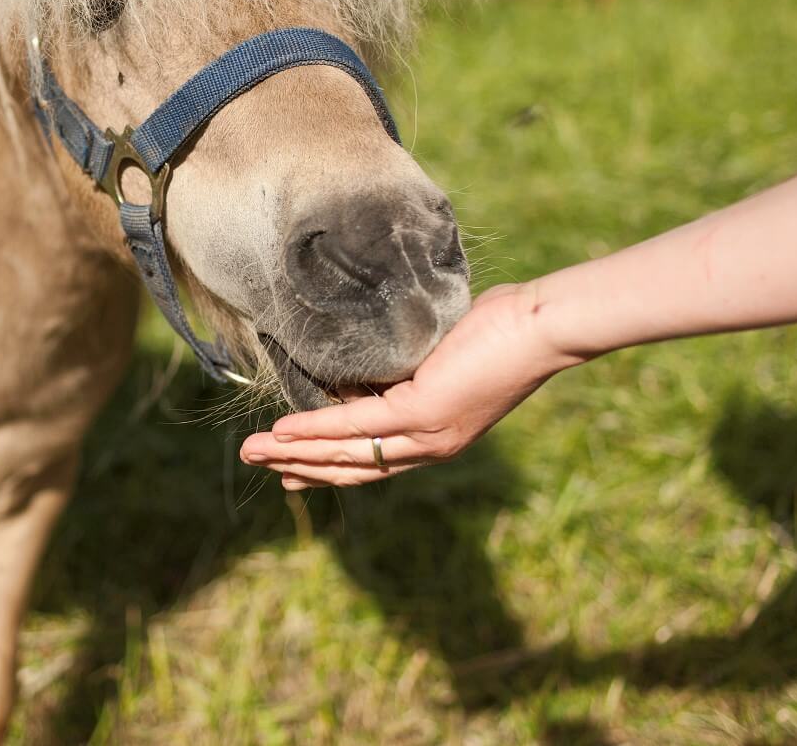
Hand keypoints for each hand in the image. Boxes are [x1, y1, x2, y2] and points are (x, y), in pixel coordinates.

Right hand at [240, 282, 582, 487]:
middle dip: (301, 469)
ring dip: (295, 455)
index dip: (329, 469)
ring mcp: (427, 433)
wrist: (543, 325)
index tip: (293, 472)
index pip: (374, 462)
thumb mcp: (444, 353)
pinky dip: (316, 430)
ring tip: (253, 453)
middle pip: (353, 469)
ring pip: (348, 452)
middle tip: (260, 467)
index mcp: (438, 436)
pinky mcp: (423, 411)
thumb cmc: (505, 326)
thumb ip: (410, 365)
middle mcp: (431, 446)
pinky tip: (283, 433)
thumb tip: (374, 353)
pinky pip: (356, 424)